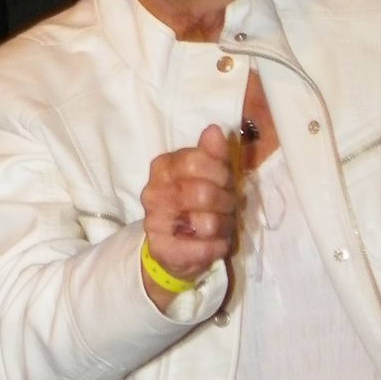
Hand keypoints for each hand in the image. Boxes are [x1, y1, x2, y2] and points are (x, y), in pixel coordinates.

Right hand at [139, 123, 236, 308]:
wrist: (175, 247)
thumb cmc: (197, 204)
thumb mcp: (209, 174)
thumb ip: (212, 153)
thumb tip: (214, 130)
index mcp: (163, 168)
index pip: (197, 161)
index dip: (220, 172)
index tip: (227, 180)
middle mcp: (153, 193)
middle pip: (204, 193)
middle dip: (226, 202)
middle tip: (228, 206)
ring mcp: (154, 222)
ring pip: (207, 223)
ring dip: (224, 226)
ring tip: (220, 226)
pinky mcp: (162, 249)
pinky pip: (204, 248)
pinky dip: (217, 247)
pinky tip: (214, 244)